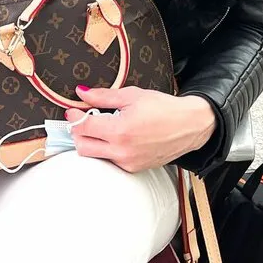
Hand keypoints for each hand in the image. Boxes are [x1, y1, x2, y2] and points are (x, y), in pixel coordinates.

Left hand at [65, 86, 217, 173]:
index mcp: (120, 130)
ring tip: (101, 127)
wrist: (189, 126)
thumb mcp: (132, 95)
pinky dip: (106, 149)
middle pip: (82, 146)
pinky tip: (116, 137)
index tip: (73, 110)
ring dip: (91, 142)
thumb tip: (82, 93)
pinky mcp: (134, 169)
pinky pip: (110, 161)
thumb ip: (103, 96)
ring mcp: (128, 163)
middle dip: (78, 132)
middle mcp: (122, 151)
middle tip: (82, 120)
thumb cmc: (164, 108)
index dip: (73, 116)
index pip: (83, 127)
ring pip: (95, 156)